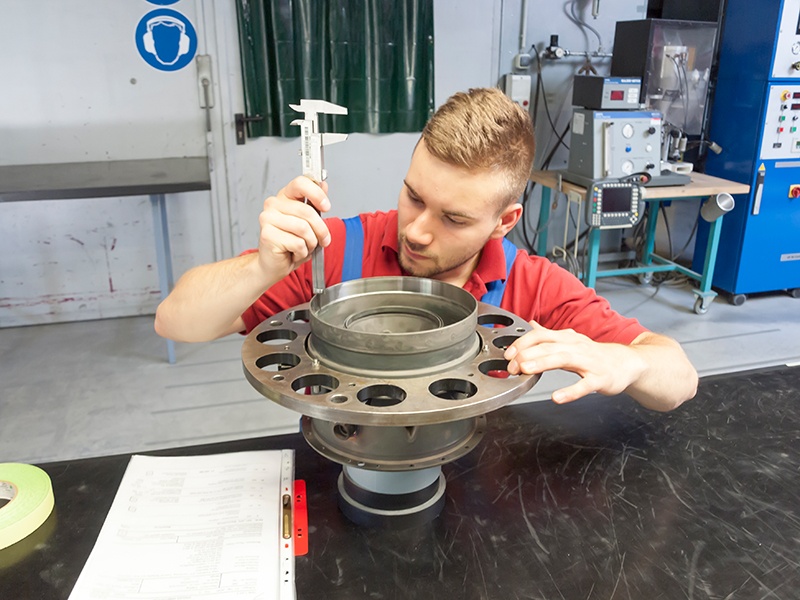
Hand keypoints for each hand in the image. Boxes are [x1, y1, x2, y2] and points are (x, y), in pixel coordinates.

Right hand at [256, 176, 331, 278]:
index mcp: (284, 197)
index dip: (317, 194)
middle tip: (323, 240)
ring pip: (304, 228)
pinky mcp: (267, 234)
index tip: (326, 206)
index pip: (300, 183)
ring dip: (311, 243)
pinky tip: (294, 252)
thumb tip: (323, 184)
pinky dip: (302, 252)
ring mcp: (268, 218)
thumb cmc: (290, 243)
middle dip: (320, 230)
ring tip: (305, 246)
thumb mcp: (308, 221)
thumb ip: (315, 202)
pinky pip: (297, 243)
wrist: (274, 263)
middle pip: (307, 211)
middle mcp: (273, 204)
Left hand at [504, 320, 645, 404]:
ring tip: (525, 370)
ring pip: (563, 359)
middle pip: (548, 346)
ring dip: (542, 363)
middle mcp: (577, 347)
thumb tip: (531, 325)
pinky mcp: (600, 379)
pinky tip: (557, 398)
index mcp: (567, 338)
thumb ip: (549, 335)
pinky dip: (570, 392)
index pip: (541, 335)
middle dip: (527, 355)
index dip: (522, 343)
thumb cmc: (596, 354)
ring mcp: (589, 362)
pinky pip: (584, 385)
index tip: (508, 354)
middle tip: (511, 366)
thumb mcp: (571, 341)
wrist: (629, 363)